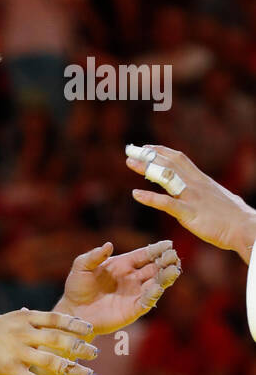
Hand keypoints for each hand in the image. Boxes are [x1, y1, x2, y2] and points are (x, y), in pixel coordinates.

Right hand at [0, 309, 96, 374]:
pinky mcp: (10, 369)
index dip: (75, 324)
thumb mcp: (5, 319)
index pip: (56, 318)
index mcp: (25, 319)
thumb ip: (21, 318)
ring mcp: (18, 351)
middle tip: (95, 353)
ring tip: (88, 374)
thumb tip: (30, 311)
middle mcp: (24, 333)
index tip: (90, 330)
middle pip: (59, 339)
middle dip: (79, 347)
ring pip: (51, 361)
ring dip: (72, 368)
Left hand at [57, 240, 180, 335]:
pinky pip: (147, 301)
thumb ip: (93, 256)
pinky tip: (159, 287)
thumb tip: (108, 245)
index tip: (168, 244)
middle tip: (174, 256)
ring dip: (166, 277)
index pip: (144, 255)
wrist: (73, 312)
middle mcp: (132, 278)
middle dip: (166, 261)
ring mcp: (134, 294)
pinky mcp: (133, 310)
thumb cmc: (76, 288)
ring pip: (156, 283)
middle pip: (155, 268)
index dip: (157, 249)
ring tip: (174, 269)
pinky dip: (154, 294)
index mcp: (123, 265)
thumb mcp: (81, 267)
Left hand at [127, 145, 255, 262]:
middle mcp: (195, 184)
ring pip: (166, 177)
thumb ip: (208, 194)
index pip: (179, 159)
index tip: (147, 147)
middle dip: (148, 155)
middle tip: (131, 150)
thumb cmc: (234, 217)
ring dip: (146, 169)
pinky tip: (135, 194)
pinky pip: (166, 203)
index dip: (161, 151)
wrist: (244, 227)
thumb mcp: (219, 199)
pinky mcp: (189, 213)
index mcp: (201, 180)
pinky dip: (149, 198)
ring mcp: (192, 197)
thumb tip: (208, 194)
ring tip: (130, 162)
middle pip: (169, 163)